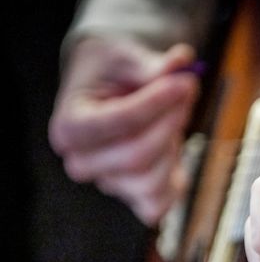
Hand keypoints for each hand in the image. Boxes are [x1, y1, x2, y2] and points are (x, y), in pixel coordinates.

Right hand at [49, 37, 199, 225]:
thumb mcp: (125, 56)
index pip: (116, 124)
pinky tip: (175, 150)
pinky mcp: (132, 197)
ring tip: (177, 112)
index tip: (185, 81)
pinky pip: (158, 205)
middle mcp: (82, 163)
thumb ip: (151, 65)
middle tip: (188, 88)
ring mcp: (108, 184)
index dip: (155, 103)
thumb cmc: (113, 70)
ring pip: (151, 182)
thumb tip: (182, 62)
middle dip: (170, 121)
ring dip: (175, 145)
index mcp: (69, 127)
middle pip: (137, 156)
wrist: (111, 88)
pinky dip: (175, 181)